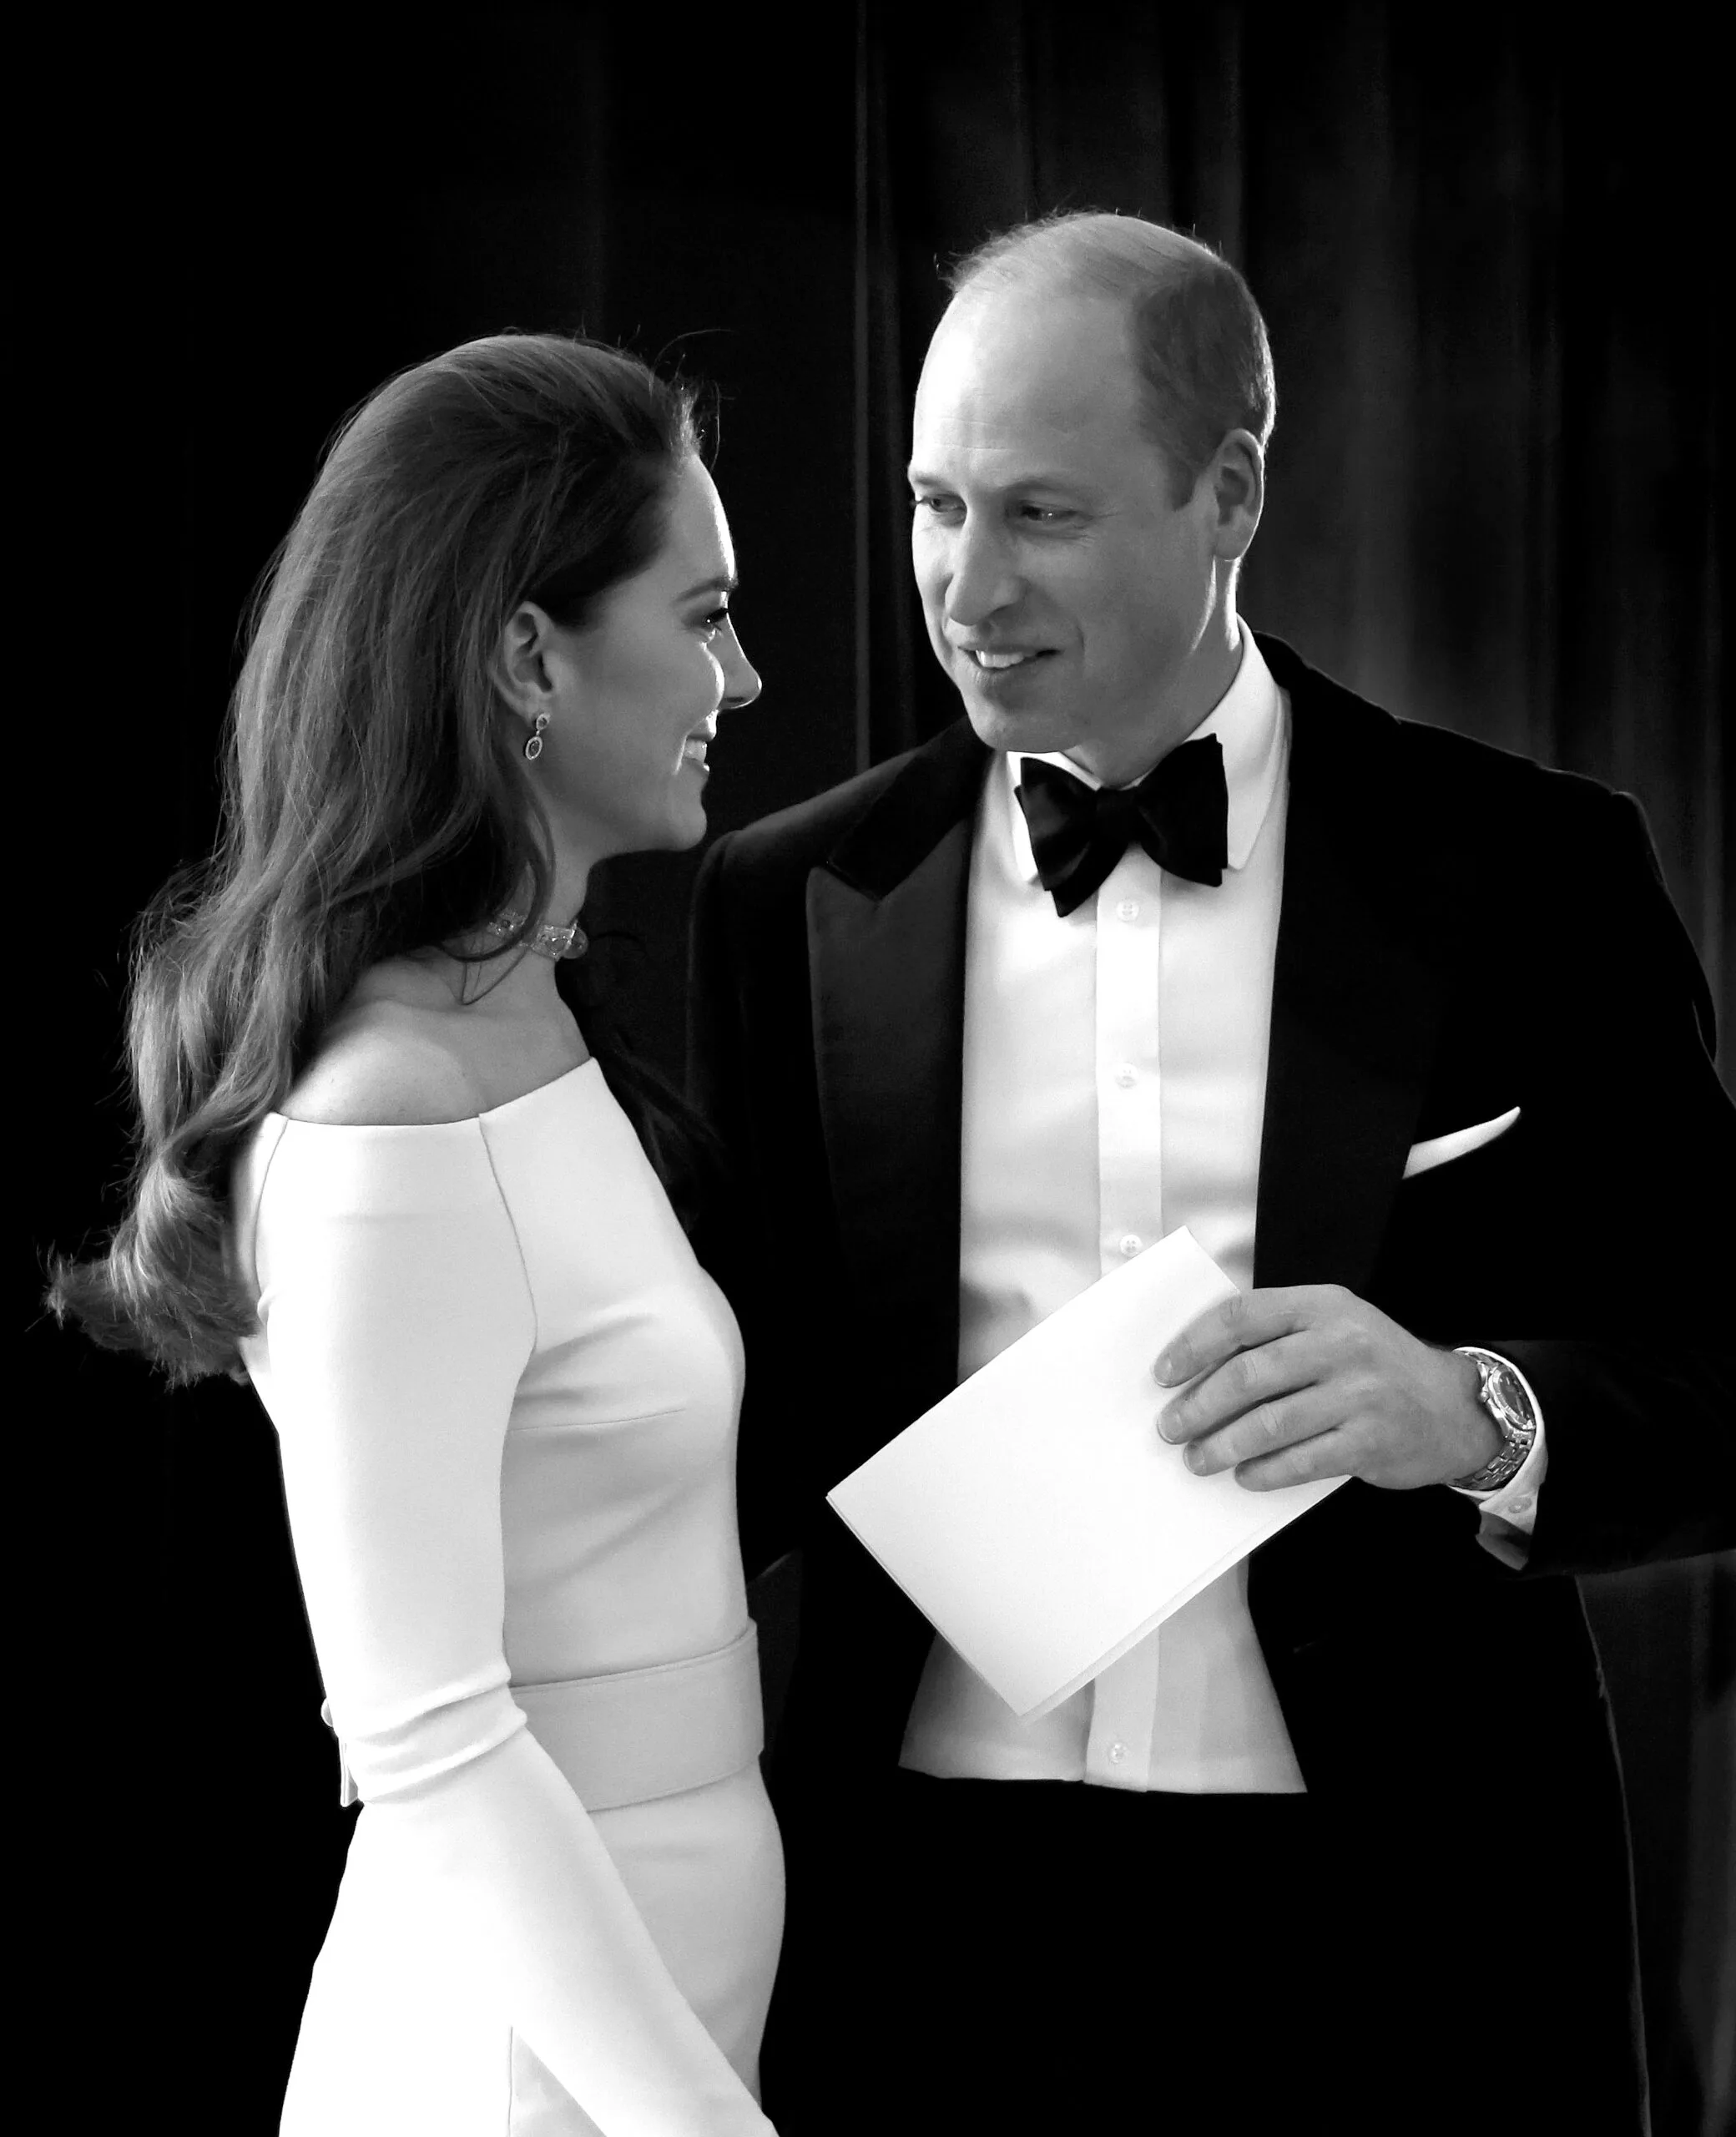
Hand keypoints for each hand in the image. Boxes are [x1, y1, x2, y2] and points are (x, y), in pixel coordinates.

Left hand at [1153, 1285, 1501, 1491]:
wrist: (1454, 1406)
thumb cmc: (1377, 1364)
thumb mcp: (1333, 1326)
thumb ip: (1277, 1335)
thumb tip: (1198, 1368)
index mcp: (1322, 1305)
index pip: (1242, 1317)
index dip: (1194, 1346)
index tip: (1163, 1374)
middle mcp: (1341, 1344)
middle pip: (1249, 1374)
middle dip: (1199, 1406)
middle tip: (1171, 1427)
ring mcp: (1359, 1394)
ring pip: (1269, 1424)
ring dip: (1223, 1446)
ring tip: (1198, 1459)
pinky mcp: (1370, 1441)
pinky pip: (1300, 1461)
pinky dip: (1264, 1472)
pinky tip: (1244, 1476)